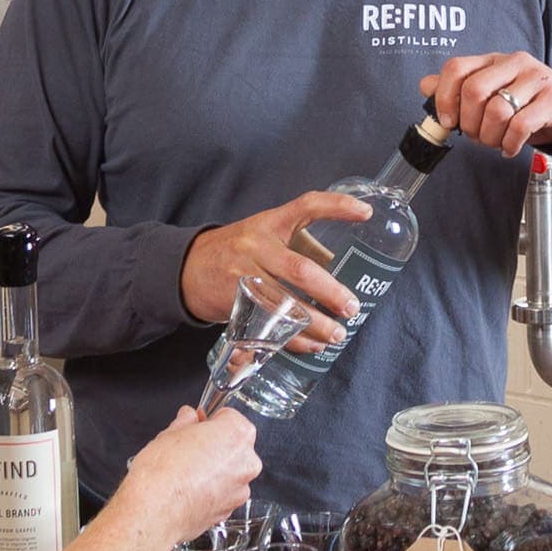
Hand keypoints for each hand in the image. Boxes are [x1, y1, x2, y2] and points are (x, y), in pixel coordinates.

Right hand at [76, 403, 261, 550]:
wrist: (147, 515)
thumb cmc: (158, 470)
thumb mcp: (169, 434)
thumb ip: (186, 425)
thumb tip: (190, 420)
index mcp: (237, 437)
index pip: (233, 419)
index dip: (212, 423)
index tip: (196, 427)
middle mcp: (245, 465)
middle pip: (235, 449)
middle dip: (213, 450)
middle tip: (183, 452)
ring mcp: (236, 494)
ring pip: (228, 476)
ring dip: (209, 475)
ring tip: (177, 476)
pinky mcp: (223, 516)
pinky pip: (217, 498)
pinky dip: (204, 496)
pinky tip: (180, 496)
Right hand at [179, 191, 370, 345]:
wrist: (186, 268)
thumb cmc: (236, 251)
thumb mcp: (261, 233)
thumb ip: (293, 243)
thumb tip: (339, 268)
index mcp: (269, 222)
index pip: (306, 205)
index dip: (337, 206)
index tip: (365, 212)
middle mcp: (257, 246)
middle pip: (300, 269)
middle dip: (331, 292)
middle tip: (352, 307)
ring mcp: (243, 275)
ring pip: (286, 303)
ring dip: (316, 324)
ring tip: (337, 334)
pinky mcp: (234, 303)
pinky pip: (268, 325)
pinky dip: (293, 339)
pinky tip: (311, 345)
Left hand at [423, 50, 551, 160]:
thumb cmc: (532, 104)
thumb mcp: (495, 95)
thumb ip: (460, 90)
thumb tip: (425, 85)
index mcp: (495, 60)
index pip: (457, 67)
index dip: (444, 96)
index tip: (449, 121)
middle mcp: (515, 63)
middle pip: (474, 90)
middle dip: (470, 123)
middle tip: (478, 136)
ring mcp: (536, 79)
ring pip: (497, 110)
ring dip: (491, 137)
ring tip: (497, 143)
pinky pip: (521, 125)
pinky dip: (510, 144)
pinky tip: (511, 148)